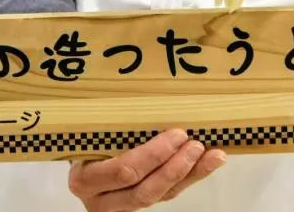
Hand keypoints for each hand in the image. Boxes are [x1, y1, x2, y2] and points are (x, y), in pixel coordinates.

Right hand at [68, 129, 226, 210]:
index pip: (122, 171)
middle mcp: (100, 199)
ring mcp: (120, 206)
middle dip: (174, 168)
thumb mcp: (89, 133)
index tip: (177, 134)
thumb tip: (147, 92)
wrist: (80, 162)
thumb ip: (110, 125)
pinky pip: (167, 195)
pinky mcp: (139, 205)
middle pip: (143, 191)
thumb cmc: (85, 139)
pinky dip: (190, 178)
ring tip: (212, 156)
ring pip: (159, 196)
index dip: (153, 156)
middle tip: (196, 144)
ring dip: (189, 175)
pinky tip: (209, 162)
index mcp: (85, 179)